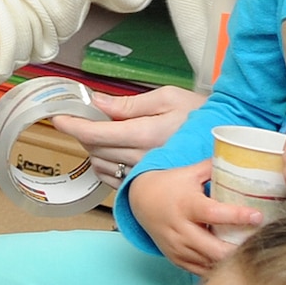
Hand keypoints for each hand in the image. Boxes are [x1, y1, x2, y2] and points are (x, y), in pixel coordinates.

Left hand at [53, 86, 205, 184]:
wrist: (227, 140)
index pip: (96, 134)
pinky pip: (112, 179)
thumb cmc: (200, 114)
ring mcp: (145, 175)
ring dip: (93, 149)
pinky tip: (113, 152)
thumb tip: (96, 103)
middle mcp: (143, 158)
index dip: (72, 125)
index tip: (58, 117)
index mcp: (146, 134)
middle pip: (94, 149)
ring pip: (100, 165)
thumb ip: (129, 103)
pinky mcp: (147, 186)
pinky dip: (104, 165)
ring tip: (105, 134)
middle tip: (87, 118)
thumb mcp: (167, 98)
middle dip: (83, 132)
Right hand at [125, 160, 262, 275]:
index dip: (237, 216)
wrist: (141, 202)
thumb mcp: (190, 173)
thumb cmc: (171, 185)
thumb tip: (243, 157)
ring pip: (209, 262)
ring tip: (250, 253)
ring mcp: (177, 247)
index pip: (214, 214)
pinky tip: (231, 260)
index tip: (259, 216)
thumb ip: (215, 168)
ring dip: (231, 260)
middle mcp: (180, 228)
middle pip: (214, 248)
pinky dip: (217, 266)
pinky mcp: (176, 258)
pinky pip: (201, 270)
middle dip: (239, 249)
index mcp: (186, 205)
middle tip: (262, 243)